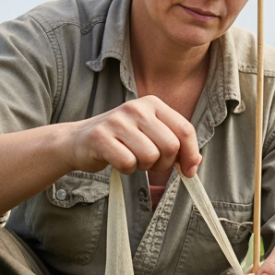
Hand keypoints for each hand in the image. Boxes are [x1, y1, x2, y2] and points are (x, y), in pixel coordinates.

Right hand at [65, 95, 201, 176]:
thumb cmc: (120, 140)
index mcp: (153, 104)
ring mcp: (117, 121)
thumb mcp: (150, 134)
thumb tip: (195, 164)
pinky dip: (126, 170)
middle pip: (170, 146)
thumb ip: (175, 144)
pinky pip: (128, 164)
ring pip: (150, 157)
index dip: (190, 154)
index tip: (188, 171)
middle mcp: (136, 108)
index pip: (185, 130)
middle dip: (164, 164)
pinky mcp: (101, 137)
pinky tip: (117, 160)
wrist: (78, 140)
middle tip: (149, 163)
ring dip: (143, 167)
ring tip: (131, 158)